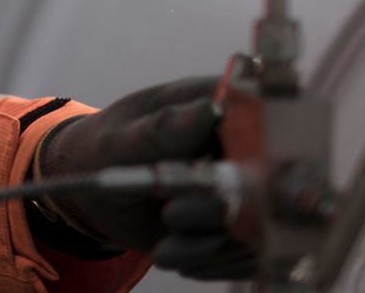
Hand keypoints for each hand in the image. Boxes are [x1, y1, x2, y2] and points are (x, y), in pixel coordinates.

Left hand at [34, 76, 254, 280]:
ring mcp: (247, 187)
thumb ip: (162, 129)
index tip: (229, 182)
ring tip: (164, 246)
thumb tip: (207, 110)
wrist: (96, 187)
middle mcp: (239, 143)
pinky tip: (177, 255)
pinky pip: (249, 253)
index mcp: (213, 102)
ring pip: (260, 224)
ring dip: (212, 244)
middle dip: (220, 208)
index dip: (262, 152)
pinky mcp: (244, 224)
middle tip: (171, 215)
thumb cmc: (107, 148)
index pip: (261, 119)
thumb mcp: (123, 140)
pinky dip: (214, 262)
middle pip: (267, 181)